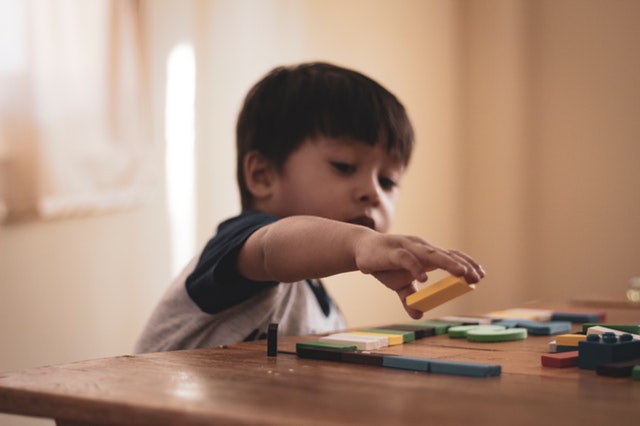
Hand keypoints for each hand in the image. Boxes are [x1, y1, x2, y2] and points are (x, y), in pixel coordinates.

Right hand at [353, 232, 484, 317]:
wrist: (360, 250)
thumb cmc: (383, 264)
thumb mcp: (398, 285)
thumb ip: (409, 298)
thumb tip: (418, 315)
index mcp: (425, 255)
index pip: (450, 256)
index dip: (466, 264)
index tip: (480, 276)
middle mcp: (420, 248)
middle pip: (446, 255)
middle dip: (463, 265)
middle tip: (476, 277)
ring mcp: (407, 248)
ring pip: (431, 254)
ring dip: (448, 263)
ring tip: (461, 273)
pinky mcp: (393, 252)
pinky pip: (407, 259)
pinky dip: (416, 268)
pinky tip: (424, 279)